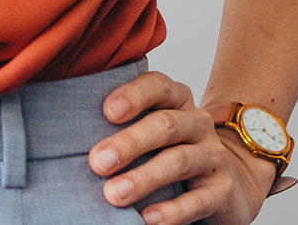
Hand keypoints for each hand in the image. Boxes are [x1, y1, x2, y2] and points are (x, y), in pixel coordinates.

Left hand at [88, 71, 275, 224]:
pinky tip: (146, 219)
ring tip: (113, 194)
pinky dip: (170, 211)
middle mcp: (197, 122)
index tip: (106, 112)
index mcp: (177, 98)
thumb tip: (69, 131)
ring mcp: (213, 156)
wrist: (228, 181)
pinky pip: (197, 201)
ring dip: (143, 178)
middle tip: (97, 162)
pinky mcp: (222, 191)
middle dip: (128, 143)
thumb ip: (123, 121)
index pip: (158, 85)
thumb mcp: (152, 127)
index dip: (133, 95)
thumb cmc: (171, 149)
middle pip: (164, 126)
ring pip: (178, 162)